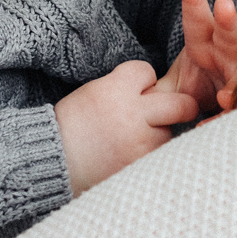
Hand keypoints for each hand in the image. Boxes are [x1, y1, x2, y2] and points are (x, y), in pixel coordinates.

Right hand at [55, 60, 196, 194]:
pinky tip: (129, 152)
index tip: (136, 89)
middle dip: (182, 105)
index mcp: (116, 89)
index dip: (143, 80)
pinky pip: (158, 155)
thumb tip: (156, 90)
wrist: (54, 160)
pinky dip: (149, 153)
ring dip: (158, 133)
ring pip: (169, 132)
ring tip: (132, 138)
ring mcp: (140, 143)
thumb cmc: (73, 124)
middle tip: (180, 109)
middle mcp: (133, 114)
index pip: (148, 72)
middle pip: (181, 104)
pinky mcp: (140, 165)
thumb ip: (125, 87)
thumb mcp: (94, 91)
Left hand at [157, 0, 236, 112]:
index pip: (197, 21)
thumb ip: (159, 90)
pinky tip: (223, 118)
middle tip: (224, 5)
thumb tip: (136, 97)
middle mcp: (229, 54)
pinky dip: (232, 112)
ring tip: (225, 97)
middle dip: (228, 21)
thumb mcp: (176, 87)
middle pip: (230, 35)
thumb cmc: (200, 90)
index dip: (194, 1)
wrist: (222, 111)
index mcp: (206, 44)